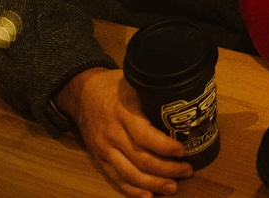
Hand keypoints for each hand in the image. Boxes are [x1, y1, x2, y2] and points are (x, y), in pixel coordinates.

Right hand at [54, 67, 192, 196]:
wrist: (81, 93)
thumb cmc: (113, 86)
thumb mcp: (133, 82)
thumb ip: (153, 94)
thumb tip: (185, 102)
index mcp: (123, 112)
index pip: (145, 135)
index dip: (165, 147)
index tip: (183, 150)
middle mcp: (112, 133)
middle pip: (141, 159)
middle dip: (167, 169)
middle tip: (186, 170)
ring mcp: (104, 149)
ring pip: (130, 174)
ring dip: (153, 184)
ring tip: (173, 187)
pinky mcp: (99, 159)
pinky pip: (116, 179)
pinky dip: (133, 190)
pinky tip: (149, 195)